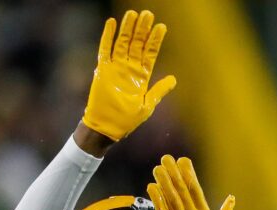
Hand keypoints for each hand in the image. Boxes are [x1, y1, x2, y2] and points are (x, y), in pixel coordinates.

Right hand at [82, 10, 175, 141]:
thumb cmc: (128, 119)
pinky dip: (107, 36)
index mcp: (142, 76)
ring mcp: (116, 68)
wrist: (108, 127)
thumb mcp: (148, 105)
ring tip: (133, 14)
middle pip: (137, 44)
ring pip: (122, 43)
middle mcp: (129, 69)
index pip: (150, 53)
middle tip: (148, 14)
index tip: (161, 27)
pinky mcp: (103, 70)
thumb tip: (174, 79)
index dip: (155, 40)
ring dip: (128, 29)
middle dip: (143, 30)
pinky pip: (105, 49)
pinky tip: (111, 23)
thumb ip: (159, 90)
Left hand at [148, 156, 234, 209]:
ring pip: (172, 200)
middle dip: (174, 174)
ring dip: (164, 183)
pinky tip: (152, 188)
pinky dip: (158, 201)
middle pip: (182, 191)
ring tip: (158, 169)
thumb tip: (232, 198)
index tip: (183, 160)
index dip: (189, 174)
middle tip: (166, 158)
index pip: (195, 190)